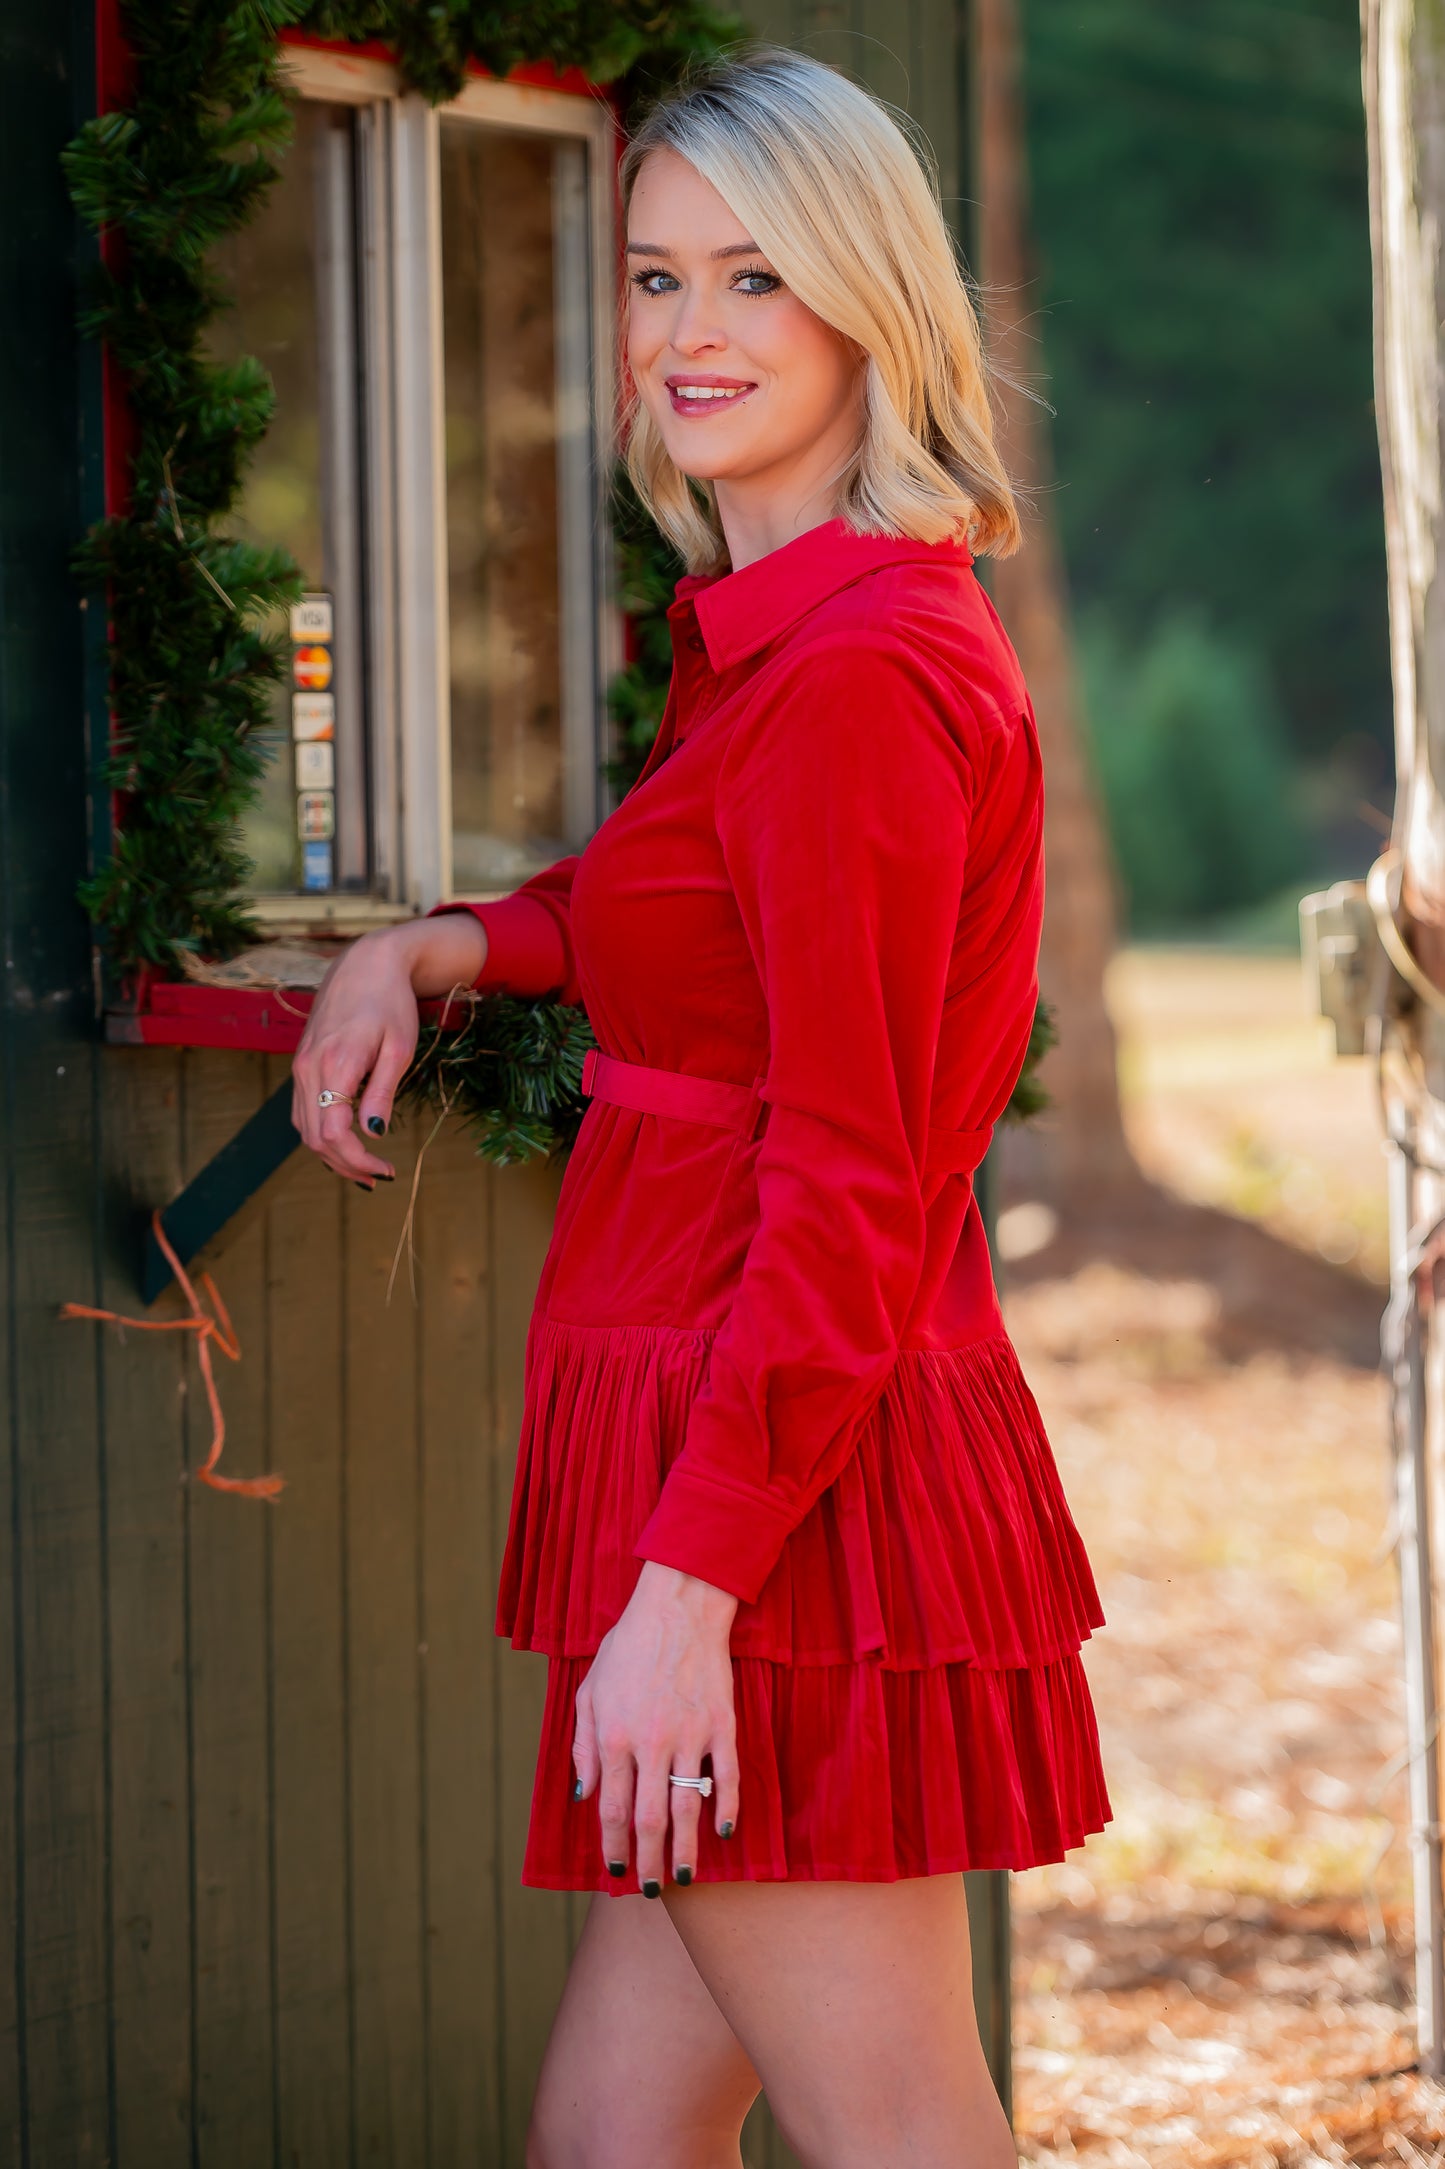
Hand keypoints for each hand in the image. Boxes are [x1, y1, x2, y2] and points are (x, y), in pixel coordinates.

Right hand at [291, 914, 484, 1185]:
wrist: (365, 964)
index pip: (335, 1133)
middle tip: (379, 1177)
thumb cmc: (390, 1003)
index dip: (358, 1161)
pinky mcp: (301, 1064)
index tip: (387, 1170)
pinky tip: (345, 1142)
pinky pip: (303, 1111)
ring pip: (304, 1129)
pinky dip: (321, 1134)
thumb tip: (373, 1134)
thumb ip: (382, 1093)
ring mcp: (301, 1066)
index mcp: (336, 1064)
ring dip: (331, 1155)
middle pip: (315, 1138)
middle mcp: (309, 1068)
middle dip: (346, 1165)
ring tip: (364, 1168)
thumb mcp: (398, 1048)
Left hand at [572, 1561, 739, 1893]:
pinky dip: (727, 1809)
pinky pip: (728, 1777)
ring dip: (687, 1849)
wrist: (678, 1609)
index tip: (613, 1871)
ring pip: (688, 1807)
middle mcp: (652, 1743)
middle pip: (649, 1820)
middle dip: (648, 1862)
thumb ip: (584, 1746)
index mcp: (615, 1736)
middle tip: (650, 1890)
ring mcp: (691, 1735)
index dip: (612, 1845)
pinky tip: (723, 1832)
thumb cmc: (629, 1648)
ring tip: (686, 1877)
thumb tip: (584, 1795)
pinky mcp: (722, 1724)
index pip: (612, 1809)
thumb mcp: (589, 1691)